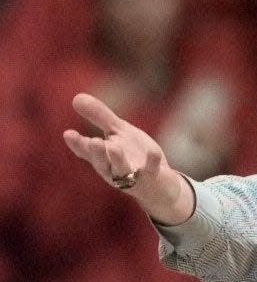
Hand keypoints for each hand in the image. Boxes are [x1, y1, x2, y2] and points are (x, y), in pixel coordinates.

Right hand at [62, 93, 194, 224]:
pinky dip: (152, 162)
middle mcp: (114, 169)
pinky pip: (151, 171)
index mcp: (103, 158)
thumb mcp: (118, 133)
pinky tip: (153, 152)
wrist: (161, 184)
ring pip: (122, 170)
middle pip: (102, 163)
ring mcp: (133, 176)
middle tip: (93, 142)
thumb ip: (100, 117)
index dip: (77, 144)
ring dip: (118, 160)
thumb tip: (76, 97)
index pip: (86, 152)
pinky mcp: (153, 178)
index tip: (68, 134)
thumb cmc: (135, 156)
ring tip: (113, 147)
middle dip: (97, 153)